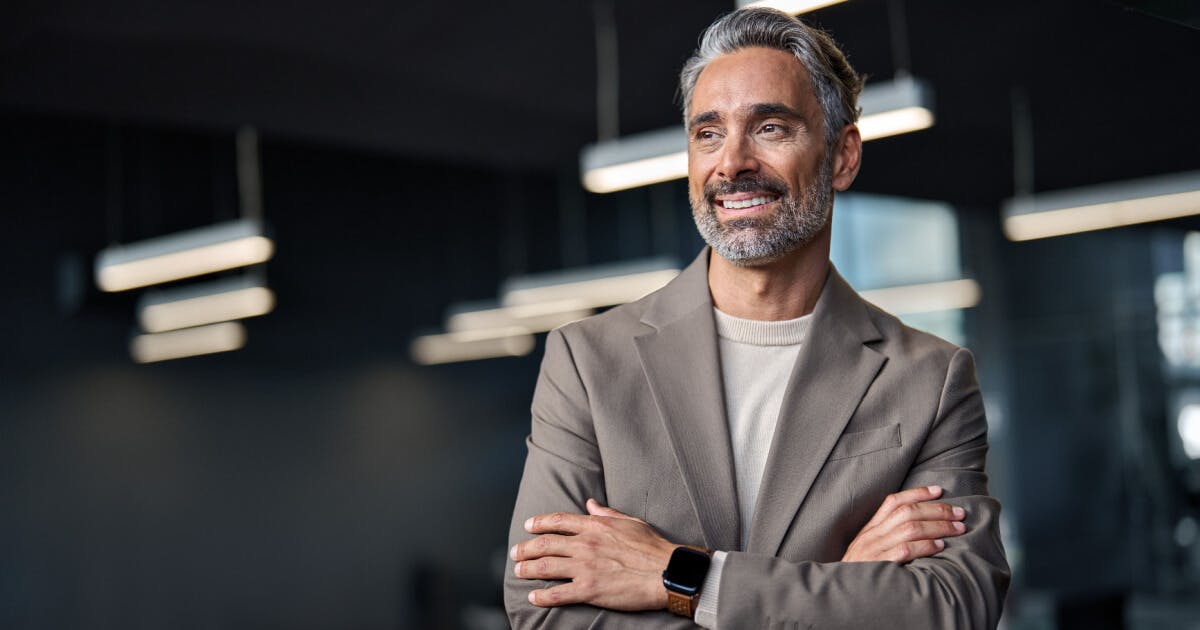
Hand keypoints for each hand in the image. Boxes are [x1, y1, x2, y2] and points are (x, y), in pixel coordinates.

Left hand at [511, 499, 676, 610]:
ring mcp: (586, 567)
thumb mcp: (630, 521)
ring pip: (546, 566)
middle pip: (545, 544)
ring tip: (518, 571)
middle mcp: (586, 544)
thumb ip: (606, 513)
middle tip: (516, 553)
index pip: (558, 521)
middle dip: (526, 548)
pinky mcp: (589, 590)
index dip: (539, 523)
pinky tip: (533, 597)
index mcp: (595, 526)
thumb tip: (590, 502)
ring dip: (528, 569)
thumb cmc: (652, 547)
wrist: (667, 572)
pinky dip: (542, 596)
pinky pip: (558, 593)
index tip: (528, 526)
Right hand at [841, 485, 966, 562]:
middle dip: (937, 510)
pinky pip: (905, 550)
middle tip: (960, 513)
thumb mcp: (869, 550)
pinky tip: (940, 546)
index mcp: (870, 529)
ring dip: (938, 526)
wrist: (842, 595)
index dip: (917, 493)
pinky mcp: (879, 565)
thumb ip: (887, 537)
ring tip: (957, 528)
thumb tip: (919, 526)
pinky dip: (925, 546)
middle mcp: (871, 535)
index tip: (939, 491)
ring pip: (910, 528)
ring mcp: (874, 549)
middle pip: (907, 512)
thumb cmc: (860, 573)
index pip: (893, 502)